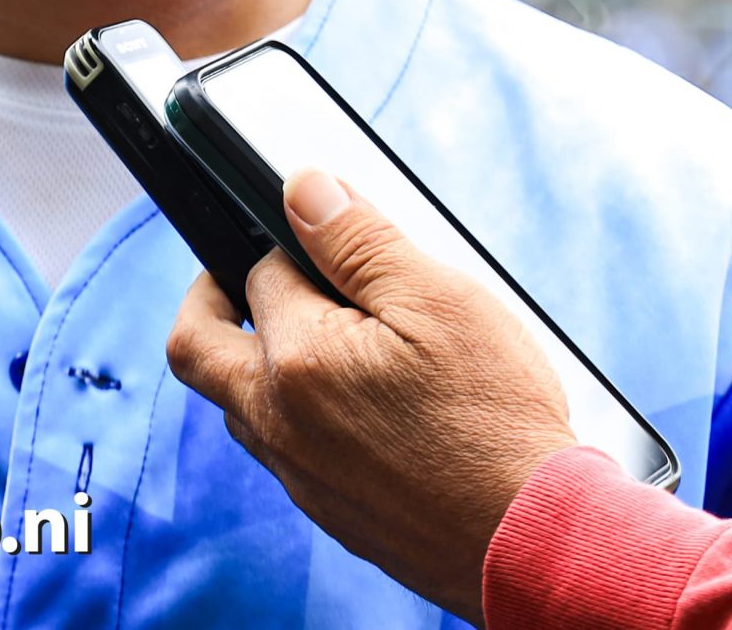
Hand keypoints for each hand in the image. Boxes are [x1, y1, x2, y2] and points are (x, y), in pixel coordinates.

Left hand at [164, 169, 577, 624]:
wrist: (532, 541)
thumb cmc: (495, 422)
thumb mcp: (438, 300)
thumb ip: (357, 239)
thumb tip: (302, 189)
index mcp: (296, 361)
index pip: (259, 274)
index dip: (293, 245)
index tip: (326, 237)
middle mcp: (278, 424)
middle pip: (198, 349)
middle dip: (214, 300)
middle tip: (257, 277)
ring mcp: (299, 476)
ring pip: (239, 405)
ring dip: (258, 360)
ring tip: (321, 333)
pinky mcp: (329, 512)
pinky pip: (282, 451)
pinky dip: (296, 413)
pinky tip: (357, 400)